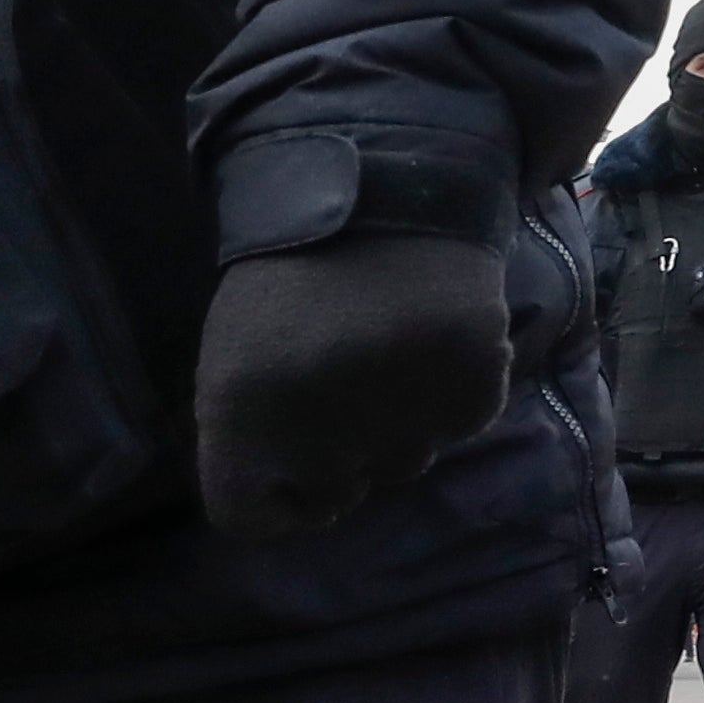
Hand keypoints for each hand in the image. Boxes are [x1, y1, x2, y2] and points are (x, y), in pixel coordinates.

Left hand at [192, 231, 510, 541]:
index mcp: (241, 414)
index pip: (246, 517)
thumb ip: (249, 432)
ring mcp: (400, 417)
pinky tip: (430, 339)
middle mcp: (318, 431)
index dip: (270, 497)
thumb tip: (291, 499)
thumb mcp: (234, 350)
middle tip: (344, 387)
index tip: (286, 466)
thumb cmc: (293, 273)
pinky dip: (449, 393)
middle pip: (336, 497)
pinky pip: (458, 425)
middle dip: (339, 460)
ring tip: (387, 351)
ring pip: (403, 465)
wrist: (384, 185)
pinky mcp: (469, 392)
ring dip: (397, 427)